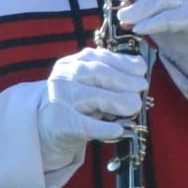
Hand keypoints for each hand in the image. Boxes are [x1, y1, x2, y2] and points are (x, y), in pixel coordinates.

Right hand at [35, 47, 148, 169]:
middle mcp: (63, 78)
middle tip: (142, 88)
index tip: (141, 70)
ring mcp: (59, 100)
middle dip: (124, 79)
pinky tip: (118, 130)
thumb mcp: (89, 84)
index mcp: (70, 64)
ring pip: (92, 96)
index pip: (98, 57)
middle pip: (96, 73)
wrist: (45, 128)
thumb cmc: (75, 103)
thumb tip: (139, 68)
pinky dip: (104, 128)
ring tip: (135, 106)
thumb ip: (110, 75)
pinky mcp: (60, 124)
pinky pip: (85, 125)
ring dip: (118, 100)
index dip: (123, 62)